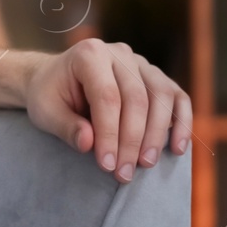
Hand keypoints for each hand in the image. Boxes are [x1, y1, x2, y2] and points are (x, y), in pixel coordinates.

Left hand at [24, 38, 190, 183]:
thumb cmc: (49, 95)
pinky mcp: (156, 77)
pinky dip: (182, 122)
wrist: (55, 79)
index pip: (107, 96)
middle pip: (136, 99)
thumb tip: (88, 143)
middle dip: (132, 140)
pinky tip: (177, 149)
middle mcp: (119, 53)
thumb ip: (65, 126)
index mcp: (89, 54)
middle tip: (124, 172)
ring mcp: (141, 63)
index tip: (107, 164)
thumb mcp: (45, 111)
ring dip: (157, 135)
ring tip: (145, 164)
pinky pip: (178, 97)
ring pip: (161, 98)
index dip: (110, 133)